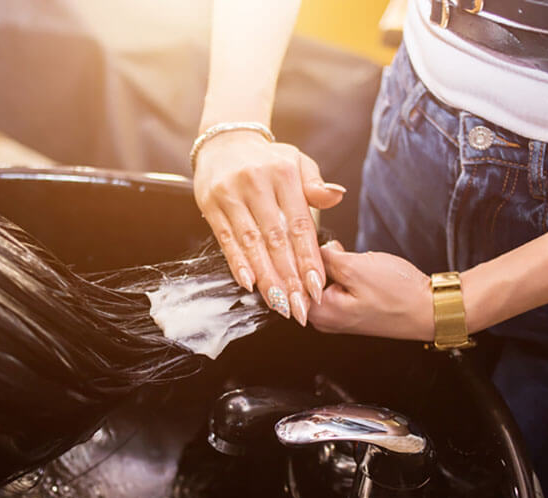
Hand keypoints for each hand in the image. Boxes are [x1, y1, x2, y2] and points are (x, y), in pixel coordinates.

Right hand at [193, 131, 344, 325]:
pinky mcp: (211, 205)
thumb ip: (315, 184)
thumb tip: (336, 196)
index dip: (308, 258)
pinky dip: (238, 264)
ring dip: (265, 278)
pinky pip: (226, 239)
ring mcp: (232, 195)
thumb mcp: (297, 162)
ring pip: (251, 243)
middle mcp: (257, 184)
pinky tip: (249, 284)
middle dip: (289, 278)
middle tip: (299, 307)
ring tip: (278, 303)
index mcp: (284, 174)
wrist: (224, 141)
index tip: (316, 286)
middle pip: (276, 239)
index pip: (299, 224)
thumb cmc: (267, 159)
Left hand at [308, 241, 434, 340]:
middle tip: (336, 248)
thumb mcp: (356, 267)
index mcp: (318, 312)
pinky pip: (336, 285)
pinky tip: (358, 267)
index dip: (296, 255)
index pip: (290, 280)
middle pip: (303, 281)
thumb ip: (325, 257)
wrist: (431, 308)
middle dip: (315, 260)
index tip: (304, 240)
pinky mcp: (350, 310)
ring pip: (321, 280)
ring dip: (331, 265)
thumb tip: (309, 249)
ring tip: (352, 260)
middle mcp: (323, 319)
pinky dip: (343, 272)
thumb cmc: (400, 295)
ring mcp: (336, 316)